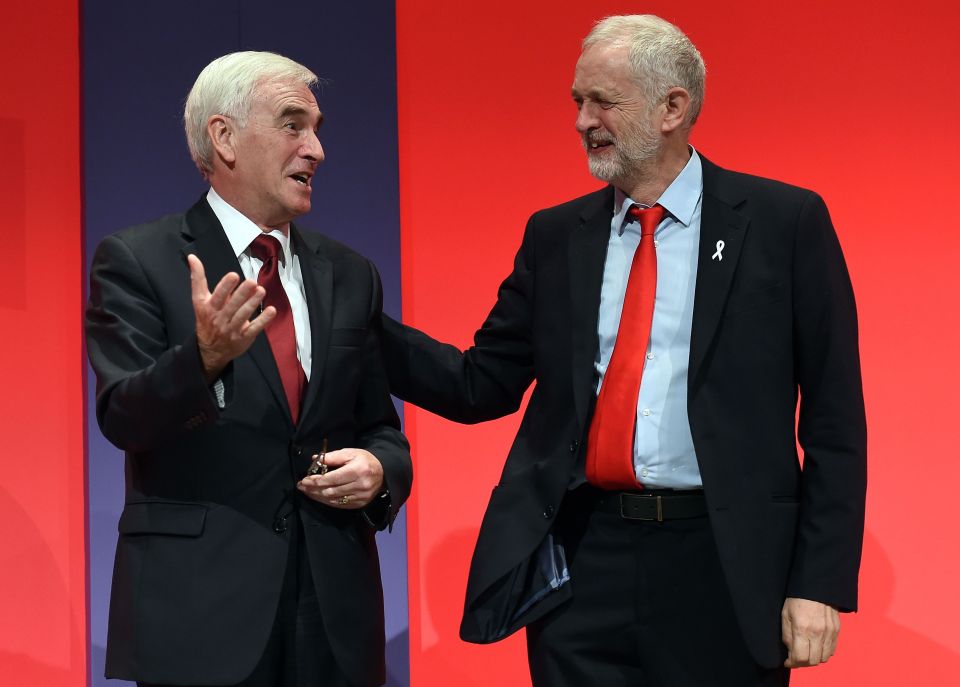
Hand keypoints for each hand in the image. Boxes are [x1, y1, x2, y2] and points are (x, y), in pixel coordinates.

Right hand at [189, 254, 275, 381]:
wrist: (209, 349)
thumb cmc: (206, 319)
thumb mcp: (199, 300)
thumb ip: (198, 279)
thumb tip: (192, 258)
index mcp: (209, 307)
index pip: (217, 296)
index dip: (225, 286)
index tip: (234, 275)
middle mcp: (220, 318)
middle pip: (232, 305)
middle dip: (242, 293)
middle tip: (252, 282)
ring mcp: (232, 329)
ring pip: (243, 315)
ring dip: (253, 303)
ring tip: (261, 291)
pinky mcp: (243, 337)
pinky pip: (254, 328)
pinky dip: (263, 320)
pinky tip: (271, 310)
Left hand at [297, 448, 384, 508]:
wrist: (383, 472)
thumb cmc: (364, 460)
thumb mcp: (350, 453)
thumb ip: (332, 456)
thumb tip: (315, 459)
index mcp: (357, 470)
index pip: (332, 479)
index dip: (316, 481)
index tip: (304, 480)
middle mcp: (360, 485)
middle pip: (331, 491)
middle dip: (313, 490)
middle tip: (301, 487)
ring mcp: (361, 497)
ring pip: (334, 500)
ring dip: (318, 497)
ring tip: (307, 492)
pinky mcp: (360, 504)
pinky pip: (340, 505)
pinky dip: (327, 501)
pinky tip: (319, 497)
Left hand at [781, 597, 839, 667]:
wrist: (816, 586)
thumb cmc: (796, 599)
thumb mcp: (785, 615)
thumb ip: (787, 635)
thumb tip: (790, 652)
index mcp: (802, 629)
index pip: (800, 658)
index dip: (792, 663)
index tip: (787, 662)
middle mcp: (818, 634)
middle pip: (813, 661)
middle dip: (802, 663)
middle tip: (796, 658)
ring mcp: (829, 633)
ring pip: (823, 658)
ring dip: (814, 659)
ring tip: (806, 652)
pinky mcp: (837, 630)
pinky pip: (832, 650)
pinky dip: (824, 652)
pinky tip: (816, 646)